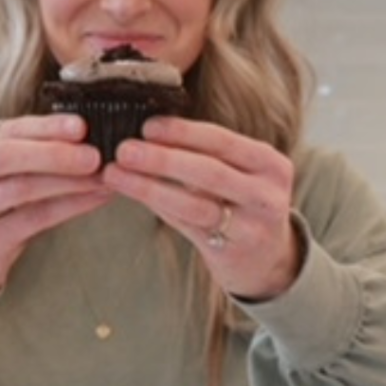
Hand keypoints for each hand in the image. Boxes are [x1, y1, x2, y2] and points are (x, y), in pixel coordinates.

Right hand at [0, 115, 110, 295]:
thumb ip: (27, 149)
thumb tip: (83, 134)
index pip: (7, 129)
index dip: (46, 127)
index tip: (81, 126)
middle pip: (7, 156)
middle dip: (55, 153)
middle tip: (94, 155)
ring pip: (23, 188)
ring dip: (69, 181)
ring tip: (102, 177)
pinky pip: (35, 219)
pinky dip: (70, 206)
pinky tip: (95, 198)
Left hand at [102, 116, 301, 300]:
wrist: (268, 259)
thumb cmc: (243, 202)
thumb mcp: (240, 172)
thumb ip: (204, 153)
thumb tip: (147, 130)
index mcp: (269, 163)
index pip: (222, 141)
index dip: (183, 132)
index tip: (147, 125)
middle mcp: (266, 195)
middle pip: (209, 172)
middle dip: (162, 159)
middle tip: (124, 150)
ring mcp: (252, 227)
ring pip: (195, 204)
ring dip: (150, 187)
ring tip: (116, 174)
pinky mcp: (231, 253)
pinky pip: (187, 226)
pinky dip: (159, 207)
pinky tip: (135, 194)